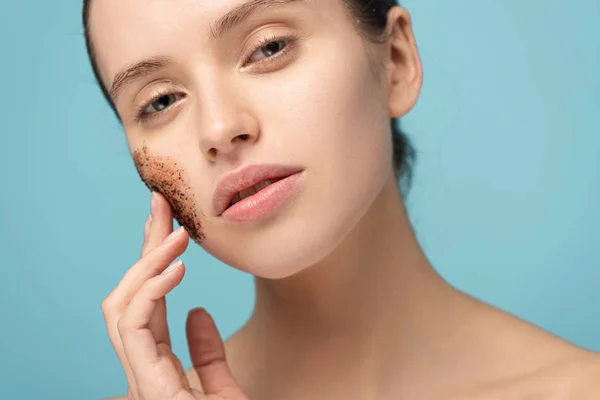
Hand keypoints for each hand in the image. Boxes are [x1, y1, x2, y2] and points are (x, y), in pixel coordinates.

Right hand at [101, 192, 248, 399]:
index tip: (170, 221)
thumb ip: (208, 356)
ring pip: (121, 309)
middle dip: (144, 247)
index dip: (155, 260)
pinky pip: (134, 332)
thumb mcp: (224, 392)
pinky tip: (176, 268)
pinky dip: (150, 293)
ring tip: (176, 235)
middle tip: (162, 204)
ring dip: (147, 264)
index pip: (149, 304)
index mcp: (157, 368)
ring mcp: (142, 381)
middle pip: (130, 295)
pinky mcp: (149, 388)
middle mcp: (143, 371)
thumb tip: (198, 313)